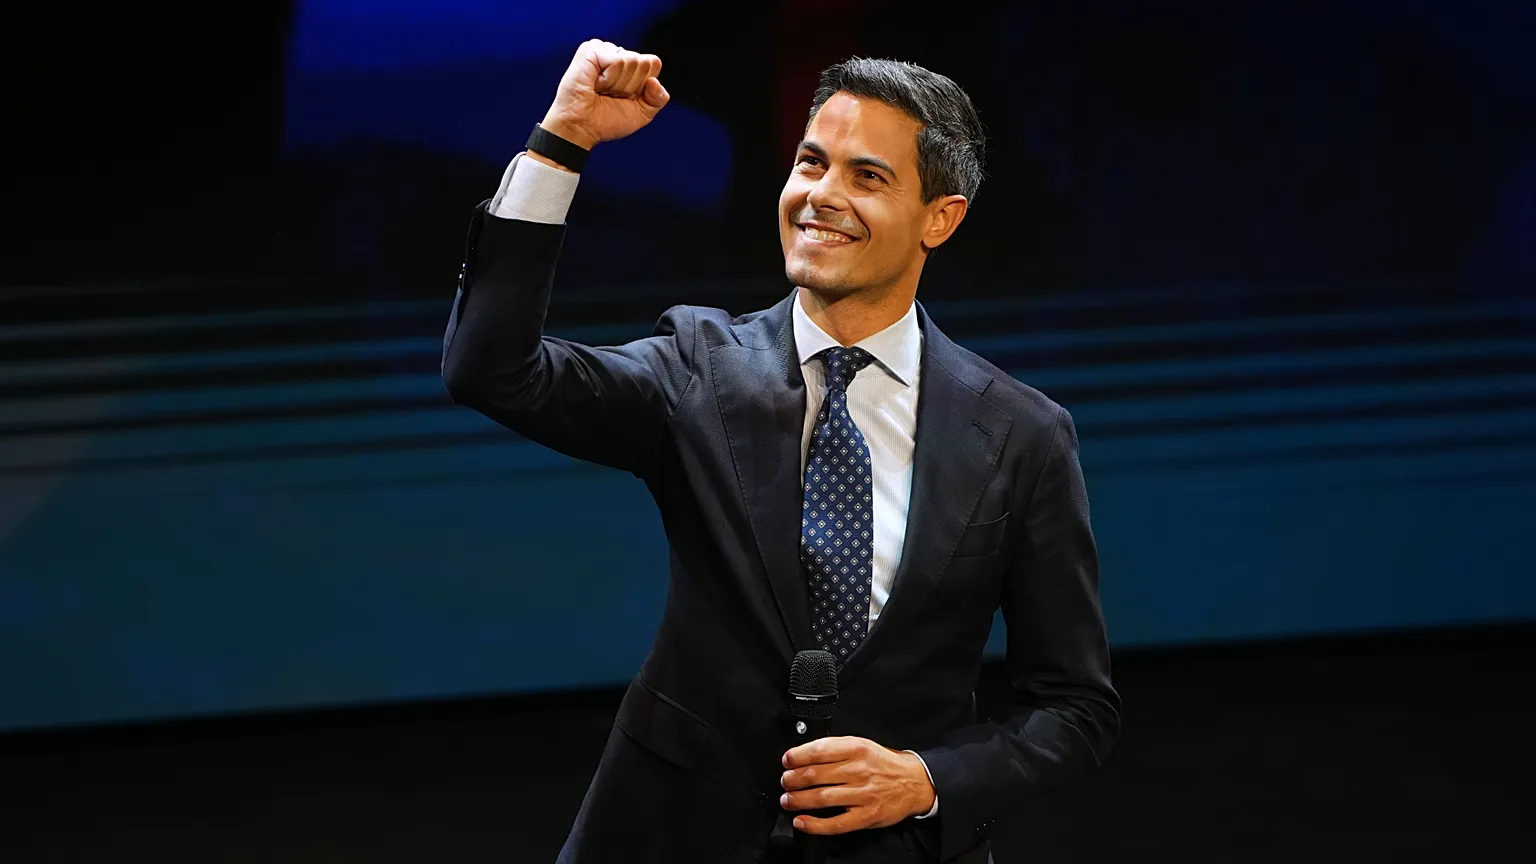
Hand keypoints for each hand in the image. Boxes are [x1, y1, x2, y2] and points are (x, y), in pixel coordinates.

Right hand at [539, 39, 669, 152]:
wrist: (582, 128)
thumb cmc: (605, 121)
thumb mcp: (642, 113)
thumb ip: (658, 98)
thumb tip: (654, 81)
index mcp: (631, 66)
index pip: (653, 63)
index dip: (642, 86)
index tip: (625, 97)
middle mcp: (618, 54)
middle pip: (644, 62)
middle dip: (631, 86)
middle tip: (611, 95)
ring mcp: (604, 49)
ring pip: (631, 60)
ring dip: (617, 84)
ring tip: (601, 90)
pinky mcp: (590, 49)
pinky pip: (616, 60)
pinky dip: (607, 78)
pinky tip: (594, 83)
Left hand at [780, 737, 936, 834]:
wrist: (914, 782)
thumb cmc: (885, 764)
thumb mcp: (863, 745)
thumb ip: (836, 748)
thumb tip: (805, 754)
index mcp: (857, 748)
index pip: (818, 750)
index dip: (796, 756)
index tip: (786, 761)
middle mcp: (859, 770)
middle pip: (815, 775)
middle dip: (792, 779)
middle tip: (785, 782)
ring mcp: (862, 794)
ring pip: (821, 798)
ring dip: (798, 800)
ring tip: (788, 800)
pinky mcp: (866, 816)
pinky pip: (835, 823)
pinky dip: (814, 824)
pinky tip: (802, 822)